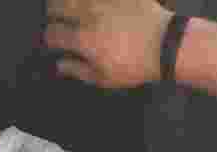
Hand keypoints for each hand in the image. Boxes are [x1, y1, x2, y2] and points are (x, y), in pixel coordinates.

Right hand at [44, 0, 174, 87]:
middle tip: (55, 15)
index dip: (49, 37)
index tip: (52, 40)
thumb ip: (79, 70)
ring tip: (68, 3)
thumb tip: (60, 65)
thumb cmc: (136, 66)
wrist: (166, 45)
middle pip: (59, 7)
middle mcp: (89, 16)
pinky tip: (96, 1)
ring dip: (68, 0)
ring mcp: (105, 1)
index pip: (54, 34)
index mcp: (82, 39)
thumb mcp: (105, 79)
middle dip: (53, 12)